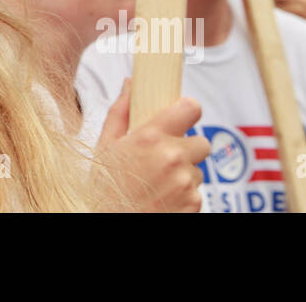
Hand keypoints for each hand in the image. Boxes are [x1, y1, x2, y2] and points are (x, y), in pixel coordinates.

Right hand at [94, 77, 209, 211]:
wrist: (105, 220)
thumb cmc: (103, 187)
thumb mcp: (105, 145)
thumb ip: (120, 111)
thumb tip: (129, 84)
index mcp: (151, 137)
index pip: (191, 108)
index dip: (188, 110)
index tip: (182, 115)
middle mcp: (173, 158)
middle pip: (202, 142)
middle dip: (187, 148)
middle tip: (166, 157)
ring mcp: (185, 183)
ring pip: (197, 170)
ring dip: (183, 173)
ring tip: (157, 182)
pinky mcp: (193, 205)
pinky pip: (196, 193)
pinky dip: (184, 195)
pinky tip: (162, 198)